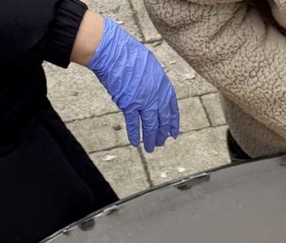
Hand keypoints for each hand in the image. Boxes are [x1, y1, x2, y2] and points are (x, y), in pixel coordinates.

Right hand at [88, 16, 178, 151]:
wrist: (112, 50)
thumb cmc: (127, 52)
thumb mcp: (149, 64)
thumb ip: (153, 81)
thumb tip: (151, 91)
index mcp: (163, 84)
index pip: (172, 108)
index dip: (173, 122)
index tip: (173, 133)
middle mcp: (156, 95)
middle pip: (162, 119)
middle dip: (162, 133)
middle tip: (161, 142)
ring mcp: (143, 100)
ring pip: (150, 125)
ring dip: (150, 138)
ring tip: (150, 148)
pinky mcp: (129, 104)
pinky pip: (133, 123)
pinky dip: (134, 134)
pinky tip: (135, 143)